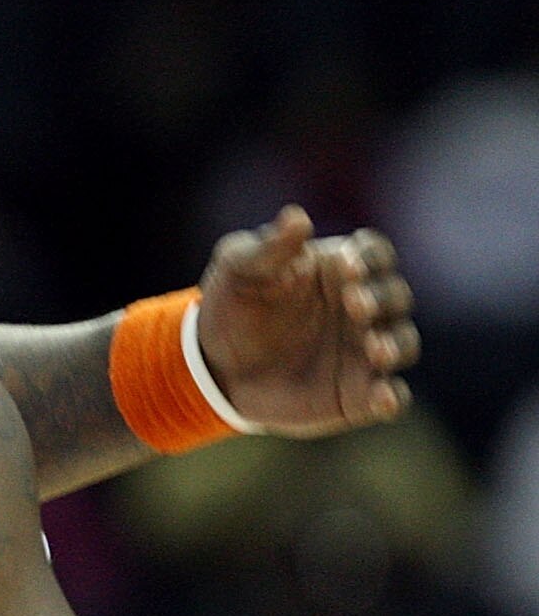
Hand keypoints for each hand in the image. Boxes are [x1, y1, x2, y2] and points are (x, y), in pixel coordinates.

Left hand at [194, 205, 417, 435]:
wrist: (212, 363)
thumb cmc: (233, 303)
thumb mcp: (240, 267)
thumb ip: (270, 247)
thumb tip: (297, 217)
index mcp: (342, 269)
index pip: (375, 255)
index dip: (370, 258)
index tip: (347, 265)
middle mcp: (363, 307)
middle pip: (395, 297)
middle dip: (381, 299)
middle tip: (353, 304)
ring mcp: (364, 351)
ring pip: (403, 344)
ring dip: (395, 345)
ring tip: (374, 349)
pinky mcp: (357, 393)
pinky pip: (390, 396)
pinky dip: (392, 397)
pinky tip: (381, 398)